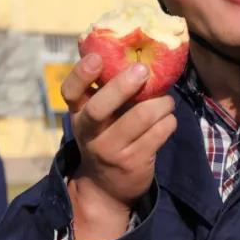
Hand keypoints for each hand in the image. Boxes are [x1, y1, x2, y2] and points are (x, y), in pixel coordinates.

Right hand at [57, 53, 175, 239]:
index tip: (96, 58)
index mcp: (78, 115)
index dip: (81, 74)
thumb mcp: (95, 118)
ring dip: (161, 103)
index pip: (70, 92)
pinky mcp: (134, 162)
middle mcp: (90, 133)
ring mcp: (111, 149)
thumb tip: (136, 51)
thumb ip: (106, 91)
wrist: (105, 188)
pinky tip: (168, 120)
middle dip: (122, 86)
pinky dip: (169, 121)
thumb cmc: (105, 138)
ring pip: (140, 117)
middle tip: (142, 70)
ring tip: (167, 101)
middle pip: (100, 107)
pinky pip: (159, 133)